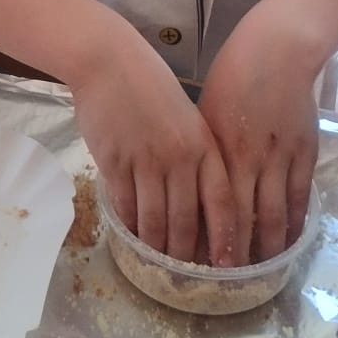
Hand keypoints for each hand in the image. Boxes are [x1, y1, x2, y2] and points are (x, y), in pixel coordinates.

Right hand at [71, 34, 237, 265]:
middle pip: (187, 221)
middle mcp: (180, 157)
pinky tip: (131, 237)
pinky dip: (130, 227)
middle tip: (185, 275)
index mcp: (204, 145)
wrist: (109, 61)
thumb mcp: (186, 120)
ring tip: (157, 263)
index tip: (228, 266)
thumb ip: (195, 157)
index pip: (222, 203)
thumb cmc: (151, 87)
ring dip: (156, 247)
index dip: (226, 239)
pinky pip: (126, 207)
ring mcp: (147, 161)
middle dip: (186, 254)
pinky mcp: (116, 163)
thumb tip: (199, 204)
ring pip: (155, 220)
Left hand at [199, 14, 320, 263]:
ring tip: (258, 270)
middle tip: (226, 280)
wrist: (278, 50)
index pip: (213, 208)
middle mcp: (249, 160)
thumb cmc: (233, 76)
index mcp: (219, 150)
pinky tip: (287, 243)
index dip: (208, 239)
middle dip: (234, 253)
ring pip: (274, 216)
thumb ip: (203, 153)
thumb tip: (188, 187)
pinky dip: (294, 224)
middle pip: (241, 219)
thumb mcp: (206, 114)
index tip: (198, 264)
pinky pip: (300, 198)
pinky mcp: (305, 154)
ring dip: (265, 247)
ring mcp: (281, 159)